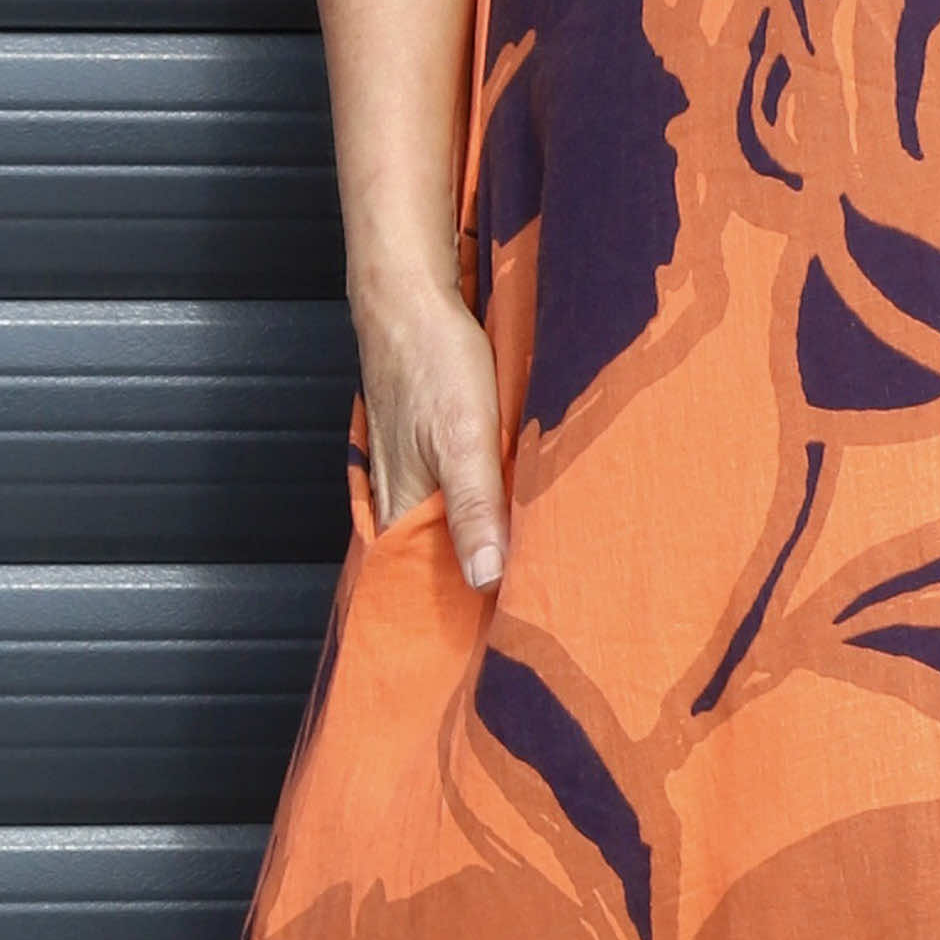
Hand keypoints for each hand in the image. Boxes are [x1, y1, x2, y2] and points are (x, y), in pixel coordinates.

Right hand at [351, 278, 508, 588]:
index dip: (465, 618)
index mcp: (400, 513)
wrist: (408, 298)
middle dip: (483, 592)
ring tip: (539, 578)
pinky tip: (519, 519)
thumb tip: (485, 579)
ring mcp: (416, 480)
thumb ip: (474, 507)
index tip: (509, 642)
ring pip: (453, 534)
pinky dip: (487, 516)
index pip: (429, 590)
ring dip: (489, 552)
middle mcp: (401, 505)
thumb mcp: (463, 436)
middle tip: (539, 619)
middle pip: (442, 567)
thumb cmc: (431, 360)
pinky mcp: (433, 457)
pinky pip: (459, 502)